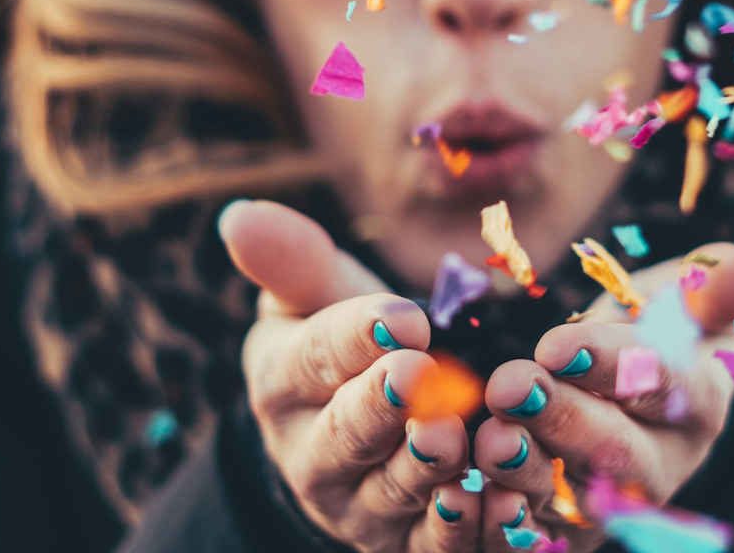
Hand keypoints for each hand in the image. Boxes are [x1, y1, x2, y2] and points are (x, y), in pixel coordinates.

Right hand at [221, 200, 479, 551]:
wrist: (362, 426)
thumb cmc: (343, 345)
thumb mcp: (316, 297)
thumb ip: (293, 260)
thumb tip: (240, 214)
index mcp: (284, 383)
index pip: (314, 357)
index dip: (355, 337)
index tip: (401, 316)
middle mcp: (312, 454)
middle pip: (345, 433)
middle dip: (381, 406)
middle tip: (419, 376)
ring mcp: (358, 507)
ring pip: (391, 492)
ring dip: (424, 469)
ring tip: (452, 439)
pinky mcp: (405, 546)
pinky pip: (431, 547)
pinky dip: (459, 530)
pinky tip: (493, 502)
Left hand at [473, 243, 733, 551]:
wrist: (628, 388)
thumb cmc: (659, 329)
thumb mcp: (689, 298)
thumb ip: (712, 284)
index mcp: (699, 398)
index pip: (663, 382)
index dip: (612, 364)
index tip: (556, 345)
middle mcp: (666, 460)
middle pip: (618, 450)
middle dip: (563, 418)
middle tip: (511, 386)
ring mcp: (619, 501)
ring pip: (576, 499)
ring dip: (529, 473)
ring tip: (493, 440)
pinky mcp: (575, 529)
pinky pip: (546, 537)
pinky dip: (515, 526)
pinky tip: (484, 500)